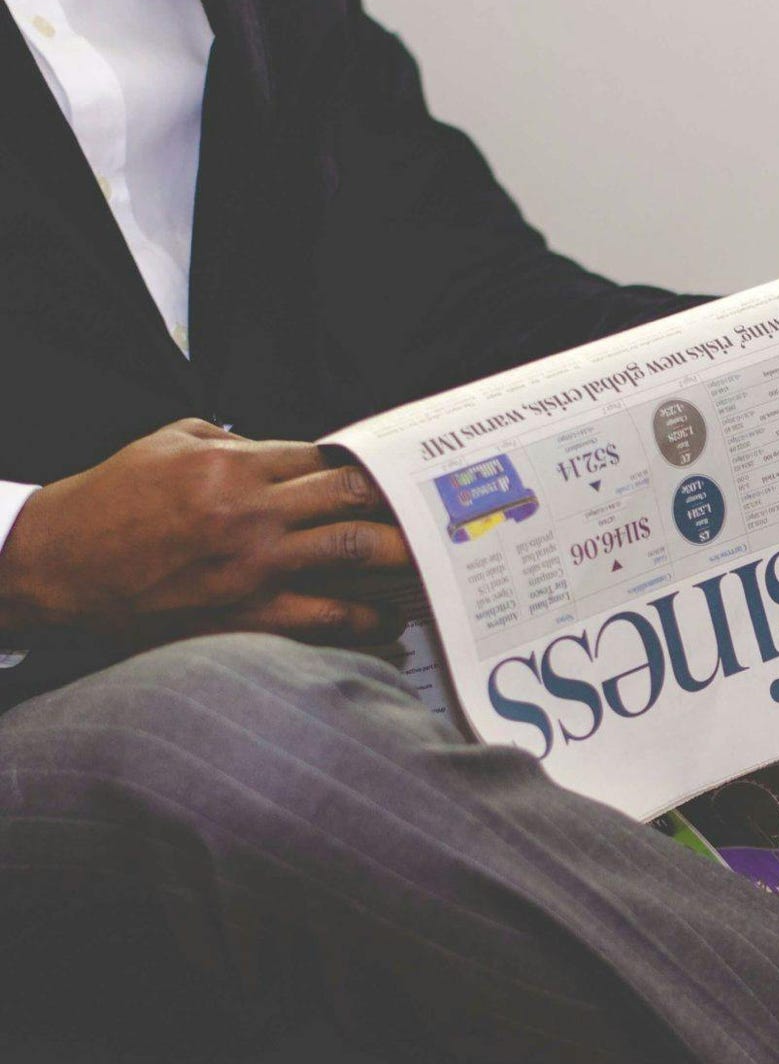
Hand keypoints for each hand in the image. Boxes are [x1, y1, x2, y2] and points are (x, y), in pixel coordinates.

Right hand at [0, 419, 411, 649]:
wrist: (56, 567)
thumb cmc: (107, 502)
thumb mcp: (164, 445)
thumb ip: (228, 441)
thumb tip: (279, 447)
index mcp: (232, 466)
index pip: (324, 458)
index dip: (364, 464)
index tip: (393, 473)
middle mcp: (251, 514)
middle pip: (352, 497)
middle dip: (399, 501)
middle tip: (436, 509)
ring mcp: (252, 567)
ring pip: (352, 553)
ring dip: (400, 557)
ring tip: (433, 562)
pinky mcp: (244, 616)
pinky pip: (324, 619)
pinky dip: (364, 621)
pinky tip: (389, 622)